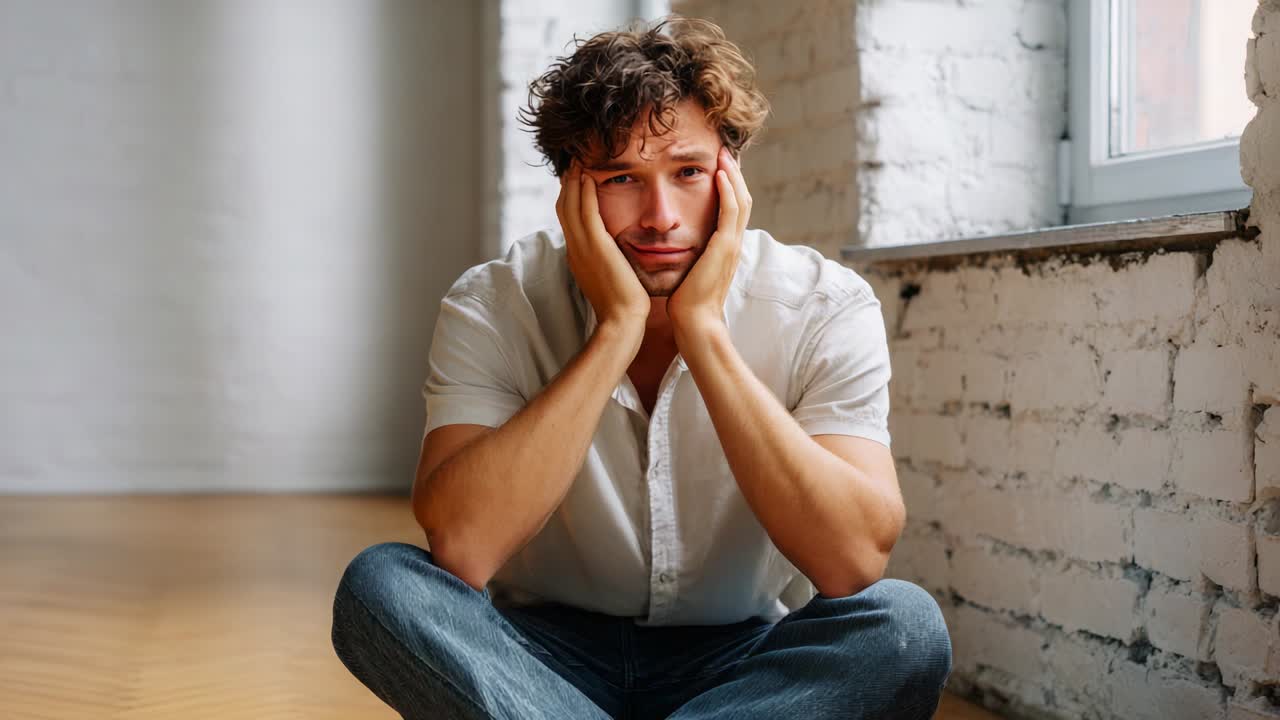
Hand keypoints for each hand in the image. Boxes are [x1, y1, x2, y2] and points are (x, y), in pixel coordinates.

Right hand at [555, 159, 649, 336]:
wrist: (622, 322)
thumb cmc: (622, 307)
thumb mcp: (611, 280)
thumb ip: (609, 263)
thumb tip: (615, 256)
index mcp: (578, 257)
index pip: (568, 220)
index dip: (570, 198)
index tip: (576, 180)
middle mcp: (575, 249)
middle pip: (563, 207)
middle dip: (567, 184)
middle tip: (572, 163)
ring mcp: (582, 247)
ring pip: (570, 205)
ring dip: (574, 181)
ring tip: (578, 161)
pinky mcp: (596, 246)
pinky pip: (587, 211)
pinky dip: (585, 192)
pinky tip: (590, 177)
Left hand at [668, 146, 750, 340]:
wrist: (695, 324)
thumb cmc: (686, 304)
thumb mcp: (689, 273)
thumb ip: (688, 257)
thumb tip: (672, 247)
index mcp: (725, 249)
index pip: (732, 210)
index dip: (729, 187)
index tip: (719, 168)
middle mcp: (733, 244)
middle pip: (742, 199)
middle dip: (735, 174)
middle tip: (726, 152)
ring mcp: (732, 245)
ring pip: (741, 200)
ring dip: (734, 174)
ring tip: (725, 154)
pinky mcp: (724, 248)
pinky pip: (731, 211)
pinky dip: (728, 190)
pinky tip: (720, 173)